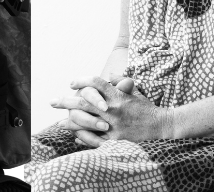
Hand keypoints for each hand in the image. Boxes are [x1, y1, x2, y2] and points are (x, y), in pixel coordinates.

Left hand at [51, 76, 171, 146]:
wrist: (161, 125)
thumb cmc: (146, 107)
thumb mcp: (134, 91)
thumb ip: (120, 81)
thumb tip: (108, 74)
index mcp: (117, 95)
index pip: (95, 82)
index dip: (81, 81)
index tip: (71, 83)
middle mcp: (113, 108)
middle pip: (84, 101)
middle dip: (66, 101)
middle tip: (52, 102)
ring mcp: (113, 125)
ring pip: (85, 121)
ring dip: (70, 121)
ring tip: (59, 122)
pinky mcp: (115, 139)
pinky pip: (94, 138)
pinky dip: (83, 137)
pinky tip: (75, 135)